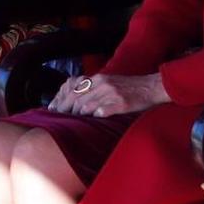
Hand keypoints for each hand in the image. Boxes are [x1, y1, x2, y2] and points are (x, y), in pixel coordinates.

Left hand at [47, 72, 169, 117]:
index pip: (74, 89)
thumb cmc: (129, 87)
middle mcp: (102, 84)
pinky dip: (95, 117)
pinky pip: (102, 111)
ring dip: (78, 115)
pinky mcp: (121, 103)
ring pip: (86, 106)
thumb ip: (94, 89)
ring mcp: (111, 93)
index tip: (53, 109)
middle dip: (65, 110)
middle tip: (58, 119)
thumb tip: (76, 100)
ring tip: (73, 123)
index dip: (61, 100)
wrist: (150, 87)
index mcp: (98, 79)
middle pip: (77, 98)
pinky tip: (92, 122)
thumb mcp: (109, 82)